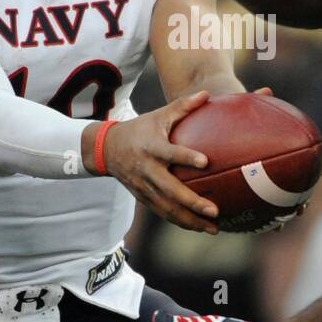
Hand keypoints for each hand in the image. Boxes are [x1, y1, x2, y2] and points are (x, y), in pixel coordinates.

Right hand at [98, 90, 219, 233]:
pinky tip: (199, 227)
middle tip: (215, 210)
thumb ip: (182, 107)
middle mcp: (147, 170)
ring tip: (213, 228)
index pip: (170, 152)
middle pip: (170, 190)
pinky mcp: (143, 198)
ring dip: (190, 220)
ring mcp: (144, 187)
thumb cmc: (140, 130)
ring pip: (167, 208)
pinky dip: (180, 222)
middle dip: (193, 202)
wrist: (106, 149)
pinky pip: (163, 213)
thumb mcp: (158, 115)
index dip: (186, 157)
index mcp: (151, 147)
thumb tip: (207, 94)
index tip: (205, 161)